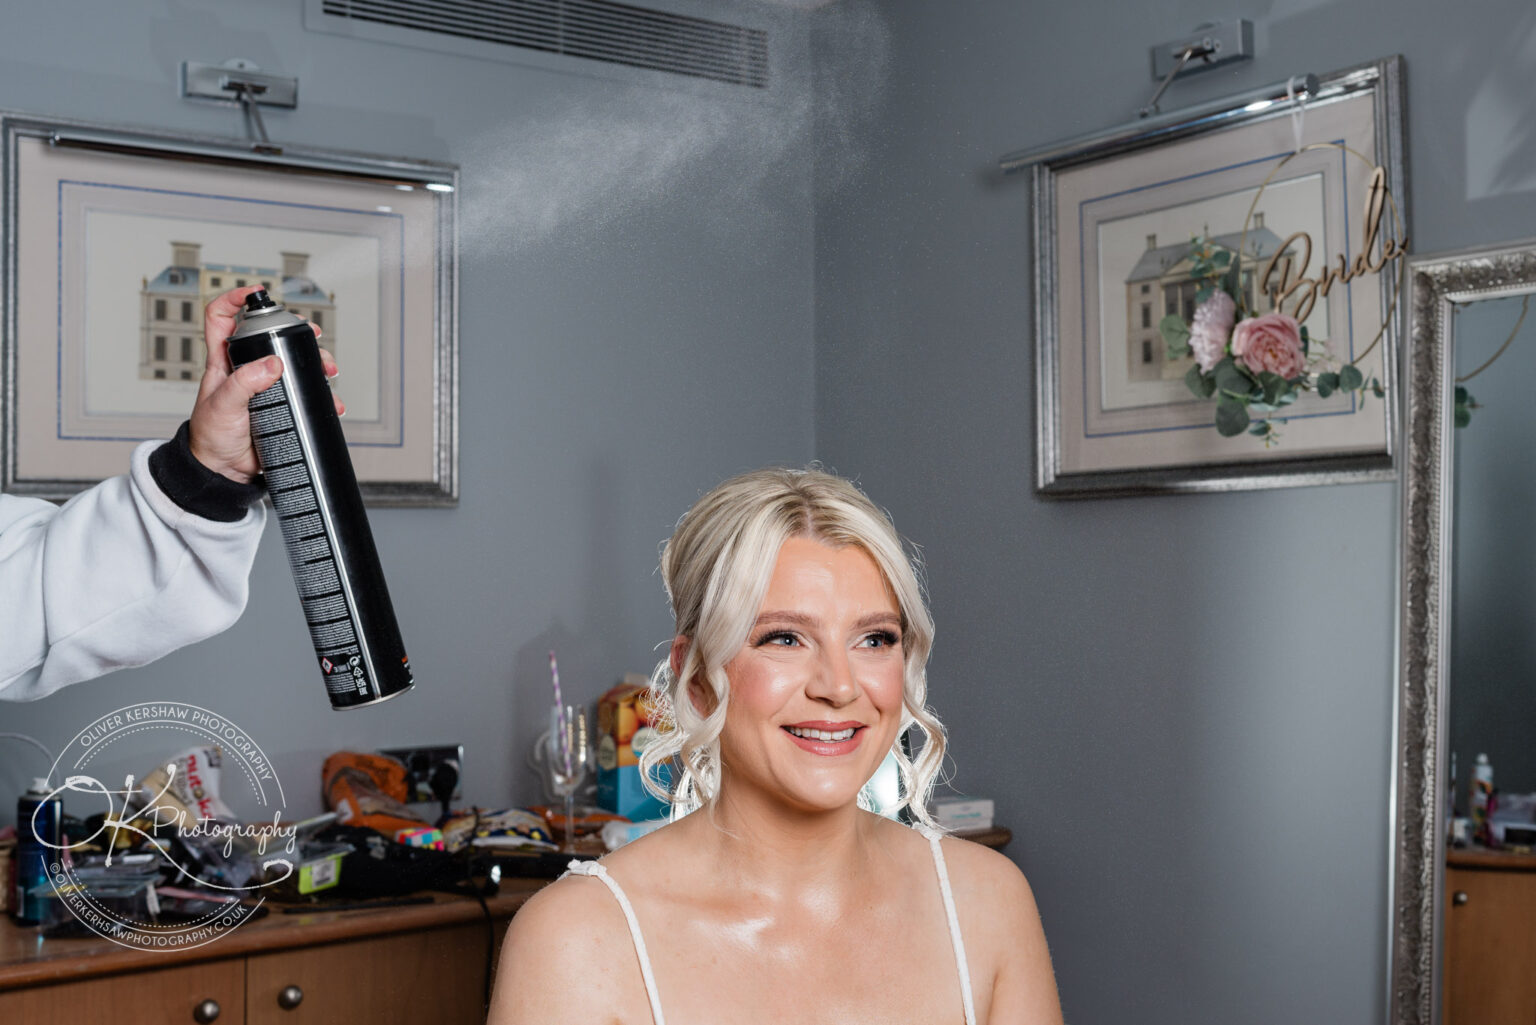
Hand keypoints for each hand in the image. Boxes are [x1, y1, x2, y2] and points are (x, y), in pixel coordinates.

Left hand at [188, 286, 343, 483]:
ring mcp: (264, 386)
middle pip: (269, 335)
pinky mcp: (281, 405)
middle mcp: (244, 368)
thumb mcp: (222, 406)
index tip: (255, 293)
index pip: (221, 318)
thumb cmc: (211, 438)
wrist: (224, 471)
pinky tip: (329, 400)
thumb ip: (244, 383)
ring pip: (293, 362)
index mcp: (223, 361)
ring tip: (328, 370)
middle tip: (311, 333)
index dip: (234, 299)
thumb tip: (272, 363)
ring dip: (315, 361)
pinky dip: (321, 394)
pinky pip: (305, 392)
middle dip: (294, 329)